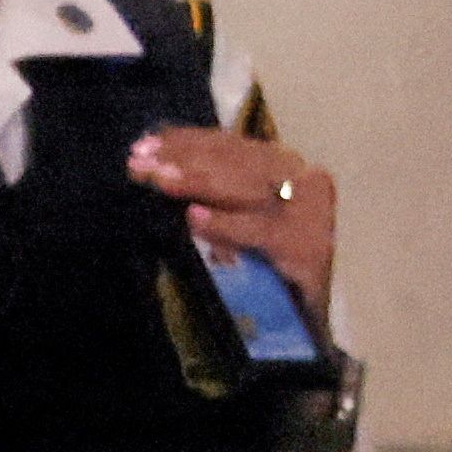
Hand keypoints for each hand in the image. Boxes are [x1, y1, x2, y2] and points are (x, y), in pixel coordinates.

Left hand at [130, 125, 338, 320]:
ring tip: (160, 181)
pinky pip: (258, 231)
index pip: (230, 144)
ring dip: (197, 183)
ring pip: (247, 189)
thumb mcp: (237, 213)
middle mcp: (303, 179)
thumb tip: (156, 164)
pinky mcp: (306, 246)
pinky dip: (225, 224)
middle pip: (236, 162)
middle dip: (185, 159)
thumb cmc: (264, 259)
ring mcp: (308, 212)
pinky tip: (194, 218)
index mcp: (284, 166)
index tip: (146, 143)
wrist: (303, 310)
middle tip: (142, 163)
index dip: (187, 141)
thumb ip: (211, 189)